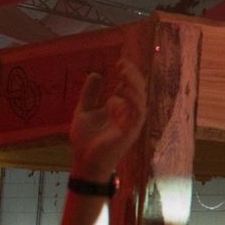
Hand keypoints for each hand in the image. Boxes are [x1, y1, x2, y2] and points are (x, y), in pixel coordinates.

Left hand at [68, 59, 147, 179]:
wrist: (84, 162)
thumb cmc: (85, 140)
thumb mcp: (84, 111)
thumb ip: (90, 94)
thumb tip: (96, 74)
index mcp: (118, 108)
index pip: (129, 87)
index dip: (128, 74)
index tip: (120, 62)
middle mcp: (127, 113)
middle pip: (138, 90)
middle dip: (133, 75)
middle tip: (122, 64)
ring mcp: (130, 122)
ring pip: (140, 99)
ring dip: (134, 84)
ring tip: (124, 72)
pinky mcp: (130, 132)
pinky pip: (137, 113)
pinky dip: (133, 100)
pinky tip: (123, 91)